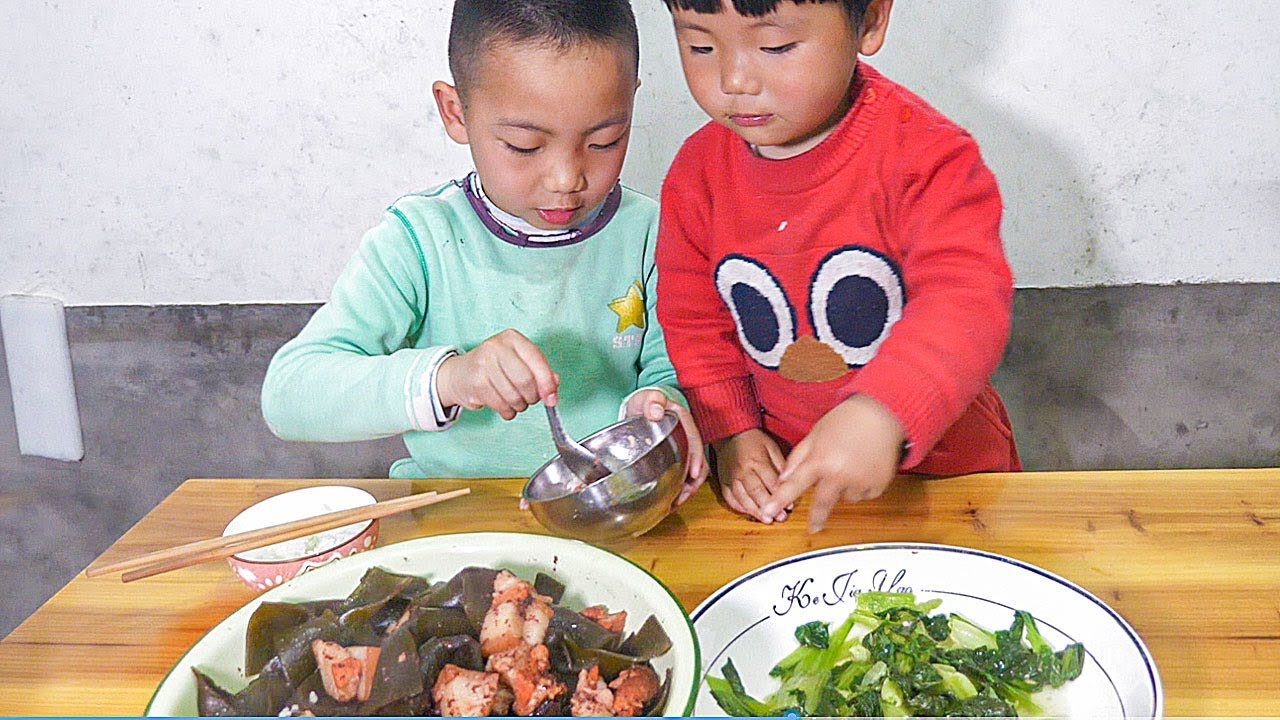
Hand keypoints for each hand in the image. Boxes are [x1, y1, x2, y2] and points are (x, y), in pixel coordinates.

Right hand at [436, 329, 558, 420]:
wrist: (459, 374)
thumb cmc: (495, 368)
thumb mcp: (519, 362)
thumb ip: (540, 372)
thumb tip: (553, 389)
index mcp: (512, 338)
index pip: (537, 361)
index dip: (547, 383)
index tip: (552, 398)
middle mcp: (497, 347)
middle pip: (526, 380)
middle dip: (532, 396)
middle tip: (529, 399)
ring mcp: (484, 364)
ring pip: (514, 396)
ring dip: (519, 406)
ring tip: (515, 402)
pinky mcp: (476, 382)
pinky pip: (501, 405)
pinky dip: (507, 411)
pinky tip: (504, 406)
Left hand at [624, 390, 707, 503]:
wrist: (639, 409)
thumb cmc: (644, 404)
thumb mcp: (646, 398)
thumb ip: (651, 400)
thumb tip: (657, 412)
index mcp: (683, 420)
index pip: (694, 439)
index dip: (696, 457)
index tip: (693, 473)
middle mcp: (688, 434)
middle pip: (699, 459)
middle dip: (695, 480)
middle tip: (684, 495)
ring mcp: (685, 447)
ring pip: (695, 469)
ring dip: (690, 487)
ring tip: (678, 501)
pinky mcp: (678, 457)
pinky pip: (685, 473)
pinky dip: (682, 487)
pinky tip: (673, 498)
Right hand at [712, 429, 790, 523]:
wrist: (730, 433)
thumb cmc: (754, 440)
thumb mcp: (771, 447)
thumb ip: (780, 465)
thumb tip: (790, 483)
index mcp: (757, 461)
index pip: (771, 481)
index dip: (781, 495)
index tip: (789, 506)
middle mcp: (743, 471)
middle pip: (756, 492)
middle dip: (769, 507)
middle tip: (780, 518)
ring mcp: (731, 478)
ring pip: (742, 498)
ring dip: (755, 511)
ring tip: (766, 520)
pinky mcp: (723, 482)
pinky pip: (729, 498)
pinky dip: (739, 508)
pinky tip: (749, 513)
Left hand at [761, 394, 904, 532]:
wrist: (883, 413)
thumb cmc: (847, 419)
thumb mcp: (815, 434)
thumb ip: (798, 458)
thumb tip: (783, 479)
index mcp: (821, 459)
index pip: (794, 484)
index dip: (779, 499)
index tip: (767, 511)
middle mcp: (840, 474)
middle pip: (823, 504)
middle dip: (816, 518)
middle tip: (813, 528)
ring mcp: (860, 481)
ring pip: (845, 497)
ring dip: (843, 488)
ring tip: (850, 464)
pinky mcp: (878, 485)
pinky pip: (863, 494)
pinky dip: (861, 486)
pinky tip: (864, 467)